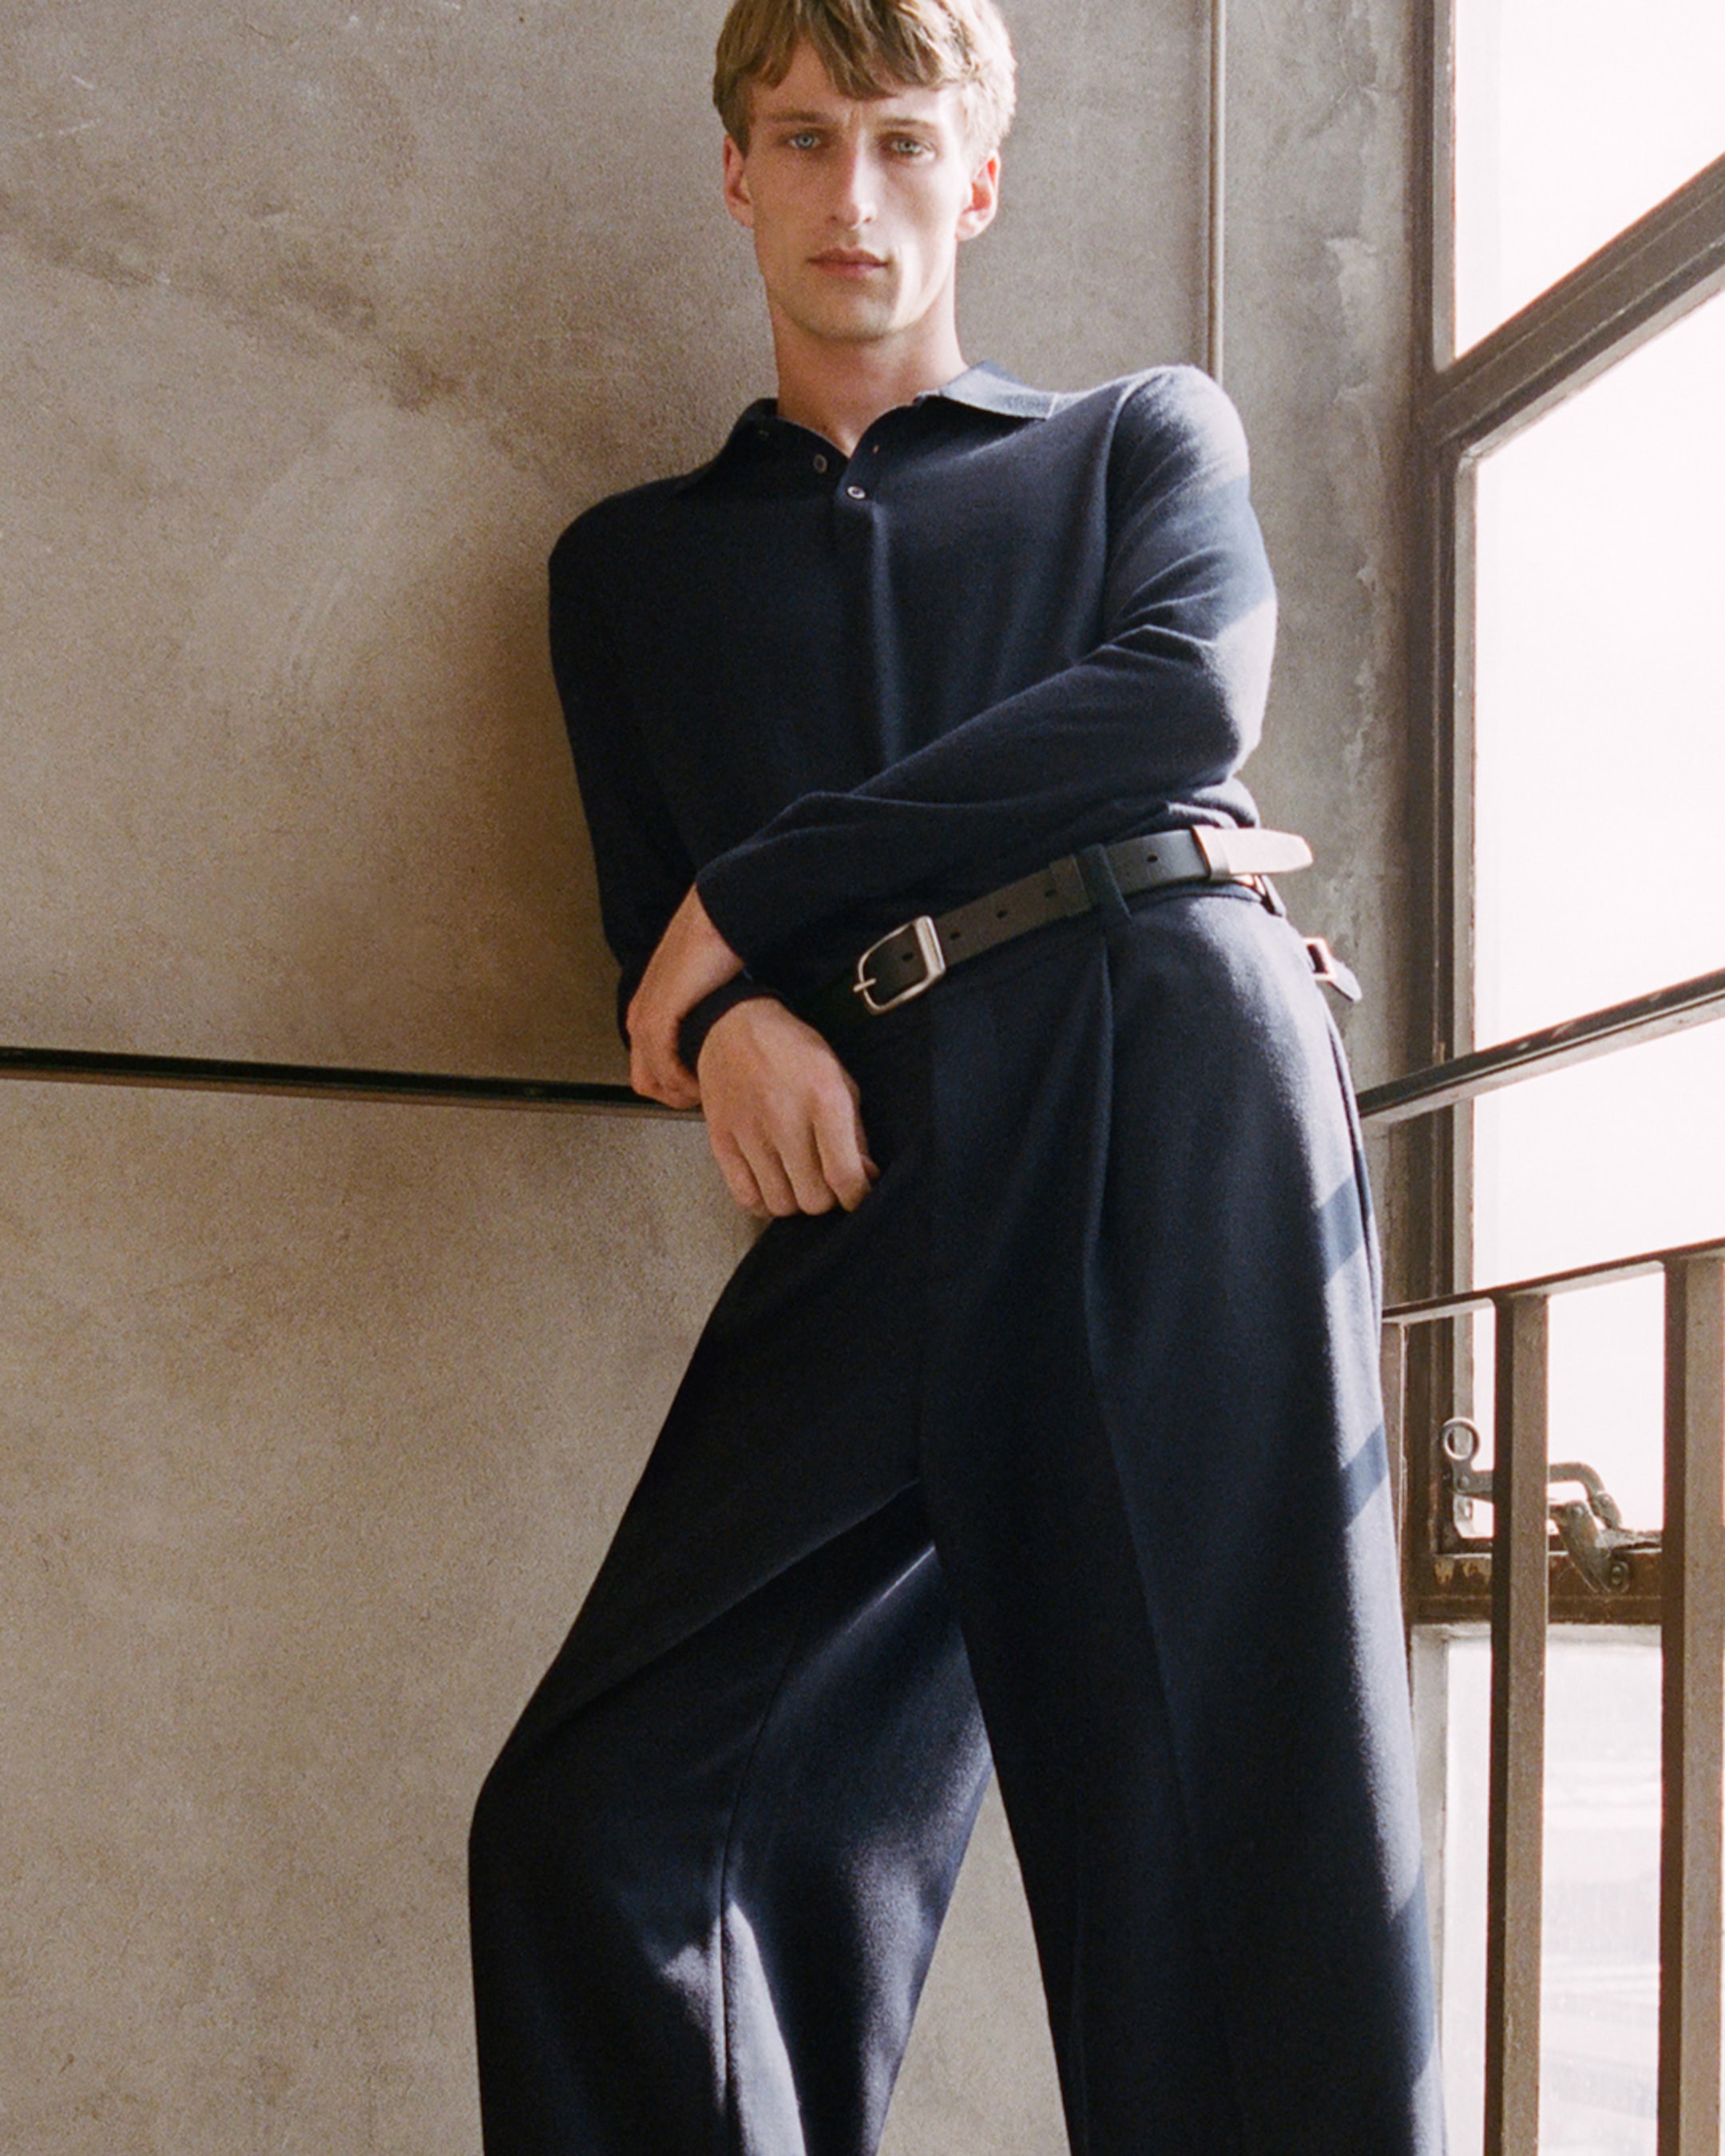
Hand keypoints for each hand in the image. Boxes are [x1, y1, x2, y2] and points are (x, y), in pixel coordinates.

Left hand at [626, 886, 742, 1107]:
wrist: (717, 920)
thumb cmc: (715, 950)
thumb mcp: (701, 991)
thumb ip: (698, 1018)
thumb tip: (716, 1041)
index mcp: (644, 1010)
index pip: (647, 1070)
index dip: (675, 1087)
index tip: (702, 1090)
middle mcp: (638, 1017)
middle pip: (645, 1082)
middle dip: (676, 1096)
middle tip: (706, 1098)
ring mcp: (644, 1020)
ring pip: (653, 1080)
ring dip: (681, 1093)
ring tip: (709, 1093)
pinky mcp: (657, 1019)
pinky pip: (663, 1067)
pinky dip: (684, 1081)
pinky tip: (706, 1080)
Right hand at [696, 999, 878, 1218]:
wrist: (734, 1026)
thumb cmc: (793, 1051)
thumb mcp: (838, 1078)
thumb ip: (855, 1131)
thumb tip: (865, 1176)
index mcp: (823, 1100)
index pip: (844, 1175)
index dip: (858, 1197)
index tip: (858, 1196)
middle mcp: (785, 1119)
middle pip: (813, 1199)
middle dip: (827, 1199)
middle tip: (827, 1182)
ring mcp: (748, 1133)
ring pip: (780, 1204)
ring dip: (795, 1201)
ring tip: (799, 1181)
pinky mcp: (721, 1141)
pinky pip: (745, 1197)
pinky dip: (762, 1202)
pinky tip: (772, 1184)